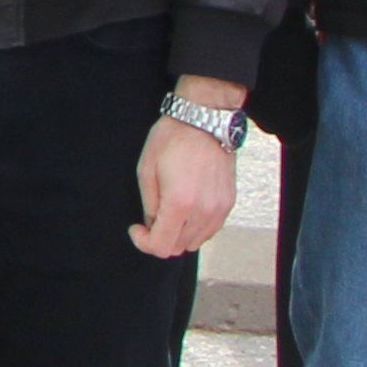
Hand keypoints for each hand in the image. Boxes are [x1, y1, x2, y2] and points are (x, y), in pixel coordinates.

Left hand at [134, 84, 242, 258]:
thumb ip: (149, 205)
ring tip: (169, 212)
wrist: (204, 119)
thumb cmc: (173, 137)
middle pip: (179, 247)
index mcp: (180, 202)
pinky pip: (210, 229)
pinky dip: (195, 227)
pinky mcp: (229, 202)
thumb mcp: (146, 170)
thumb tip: (152, 226)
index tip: (137, 229)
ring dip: (179, 234)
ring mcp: (219, 208)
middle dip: (160, 238)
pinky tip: (186, 210)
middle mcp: (203, 210)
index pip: (162, 246)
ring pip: (196, 242)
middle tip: (150, 219)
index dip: (144, 243)